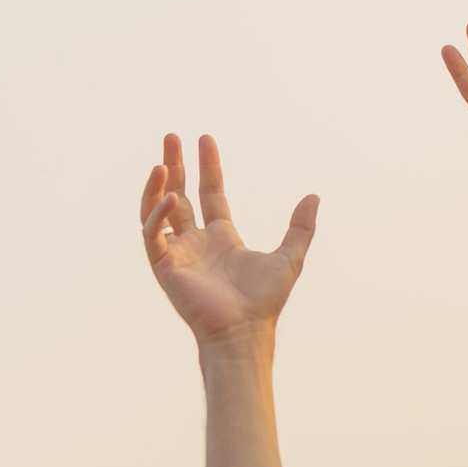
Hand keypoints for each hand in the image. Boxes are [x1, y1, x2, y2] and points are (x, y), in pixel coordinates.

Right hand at [140, 132, 318, 345]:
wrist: (244, 330)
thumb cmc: (264, 302)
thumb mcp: (289, 257)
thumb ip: (300, 227)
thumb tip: (314, 196)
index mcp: (221, 237)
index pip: (209, 193)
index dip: (208, 166)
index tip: (206, 139)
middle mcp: (196, 242)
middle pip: (180, 194)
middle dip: (175, 165)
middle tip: (171, 137)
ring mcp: (179, 254)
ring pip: (158, 211)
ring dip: (157, 187)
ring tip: (161, 164)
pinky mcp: (165, 267)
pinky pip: (153, 235)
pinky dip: (157, 215)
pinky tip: (170, 198)